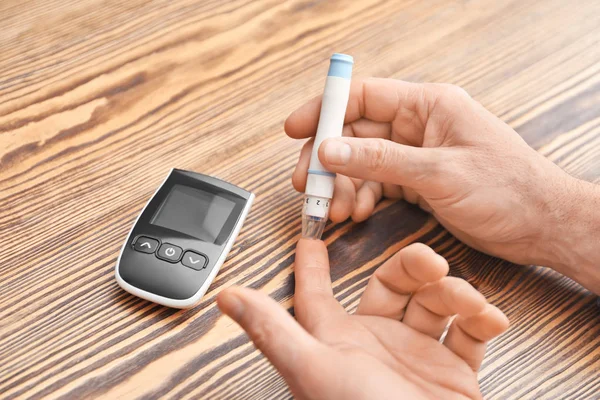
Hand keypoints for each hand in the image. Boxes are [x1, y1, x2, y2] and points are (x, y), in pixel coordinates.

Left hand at [218, 240, 508, 399]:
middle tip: (432, 262)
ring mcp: (416, 358)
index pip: (318, 295)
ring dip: (452, 292)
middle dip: (411, 266)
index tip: (310, 238)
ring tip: (465, 298)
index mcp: (338, 342)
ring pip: (432, 303)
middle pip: (390, 285)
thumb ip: (274, 330)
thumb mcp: (315, 370)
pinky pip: (469, 335)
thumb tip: (227, 297)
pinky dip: (482, 321)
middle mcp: (375, 346)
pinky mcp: (452, 375)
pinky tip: (489, 316)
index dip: (311, 266)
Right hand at [285, 78, 570, 266]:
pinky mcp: (416, 182)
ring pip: (360, 162)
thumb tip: (329, 148)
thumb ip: (380, 160)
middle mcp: (418, 126)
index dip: (325, 109)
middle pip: (354, 133)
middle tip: (306, 184)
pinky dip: (359, 197)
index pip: (363, 96)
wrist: (541, 226)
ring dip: (340, 185)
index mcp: (428, 105)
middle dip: (327, 159)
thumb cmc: (507, 189)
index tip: (294, 130)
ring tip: (332, 210)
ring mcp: (415, 155)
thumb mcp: (439, 173)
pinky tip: (354, 213)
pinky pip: (375, 184)